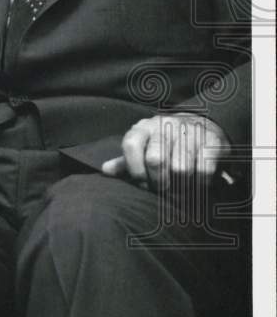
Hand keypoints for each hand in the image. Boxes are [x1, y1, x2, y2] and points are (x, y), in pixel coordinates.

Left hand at [101, 113, 231, 192]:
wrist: (198, 125)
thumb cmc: (163, 143)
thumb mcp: (142, 147)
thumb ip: (125, 161)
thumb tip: (105, 171)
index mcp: (143, 127)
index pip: (131, 145)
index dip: (134, 169)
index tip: (142, 182)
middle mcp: (165, 126)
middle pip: (156, 160)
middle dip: (158, 182)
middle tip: (162, 190)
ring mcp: (189, 133)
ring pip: (180, 169)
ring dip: (179, 187)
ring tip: (178, 191)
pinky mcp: (211, 142)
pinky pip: (203, 170)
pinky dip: (198, 184)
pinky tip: (195, 185)